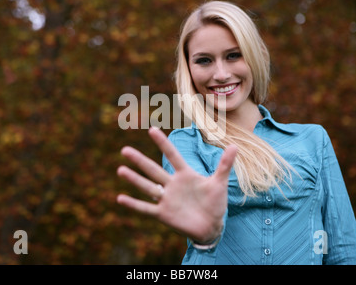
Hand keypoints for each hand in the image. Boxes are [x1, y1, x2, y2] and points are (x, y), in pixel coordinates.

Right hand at [116, 126, 236, 242]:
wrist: (211, 226)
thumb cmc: (214, 203)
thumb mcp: (219, 183)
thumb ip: (225, 164)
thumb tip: (235, 145)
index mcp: (185, 174)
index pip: (173, 155)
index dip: (163, 143)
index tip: (151, 129)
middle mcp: (172, 184)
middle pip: (153, 170)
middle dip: (140, 160)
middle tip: (125, 150)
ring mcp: (167, 199)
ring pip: (147, 187)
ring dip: (134, 179)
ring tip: (120, 169)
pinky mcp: (164, 214)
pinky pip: (146, 208)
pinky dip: (134, 204)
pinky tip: (120, 198)